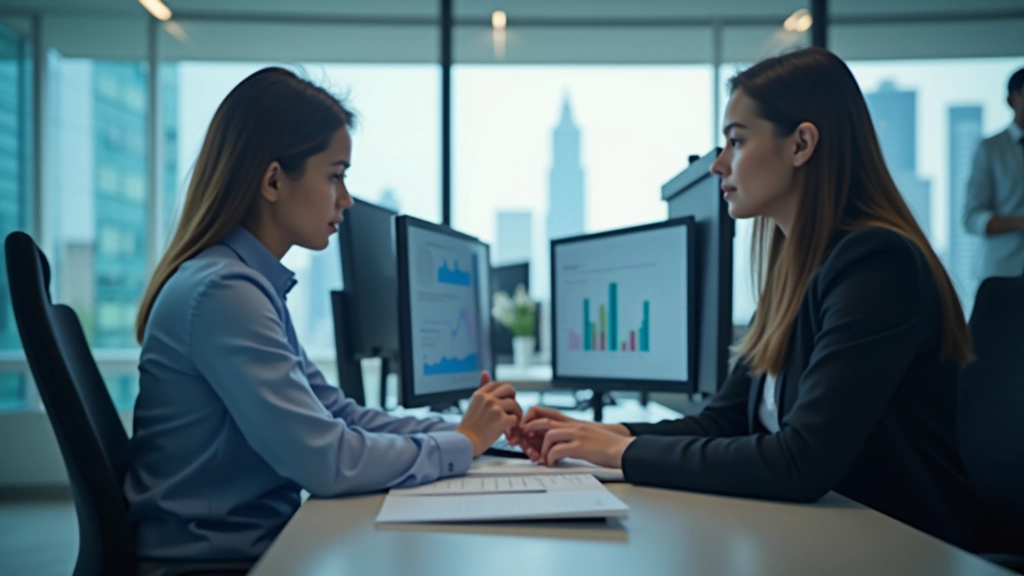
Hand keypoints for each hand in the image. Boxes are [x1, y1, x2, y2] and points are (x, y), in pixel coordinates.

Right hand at [455, 373, 521, 456]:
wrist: (465, 443)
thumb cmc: (470, 427)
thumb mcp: (473, 404)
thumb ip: (482, 389)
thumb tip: (485, 371)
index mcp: (480, 394)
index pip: (497, 383)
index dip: (503, 392)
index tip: (503, 402)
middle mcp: (487, 398)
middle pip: (510, 389)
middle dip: (513, 399)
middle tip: (510, 410)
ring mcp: (495, 408)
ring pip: (515, 404)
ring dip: (516, 414)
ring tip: (512, 423)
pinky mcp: (501, 420)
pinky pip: (515, 419)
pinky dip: (514, 426)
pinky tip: (510, 431)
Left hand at [516, 406, 630, 462]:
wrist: (623, 450)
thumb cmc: (606, 446)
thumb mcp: (586, 436)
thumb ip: (571, 437)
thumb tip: (556, 446)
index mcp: (574, 423)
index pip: (548, 414)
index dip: (533, 421)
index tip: (526, 431)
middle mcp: (574, 425)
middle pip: (544, 421)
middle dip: (530, 431)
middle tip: (525, 443)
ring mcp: (577, 434)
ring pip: (549, 435)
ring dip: (542, 448)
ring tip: (543, 458)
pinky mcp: (581, 446)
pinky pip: (558, 450)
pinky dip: (550, 457)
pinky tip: (552, 462)